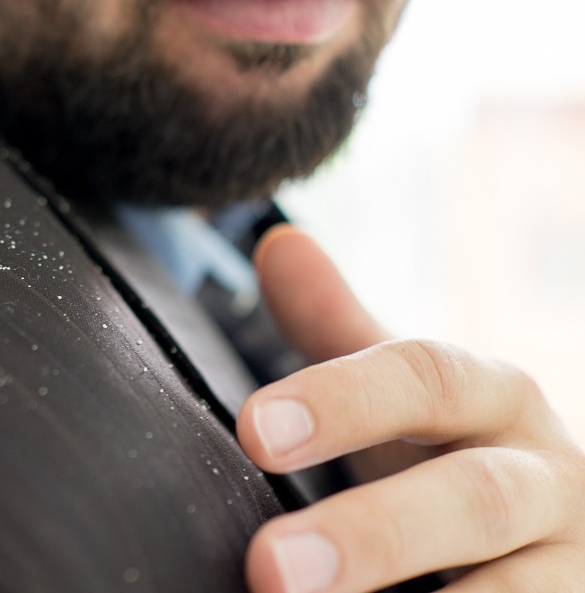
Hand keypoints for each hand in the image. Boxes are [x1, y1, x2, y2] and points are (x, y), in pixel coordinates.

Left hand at [236, 225, 584, 592]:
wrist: (560, 535)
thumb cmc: (455, 452)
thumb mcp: (406, 391)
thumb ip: (337, 328)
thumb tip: (277, 242)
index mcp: (496, 398)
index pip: (427, 380)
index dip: (341, 401)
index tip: (251, 430)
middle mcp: (547, 479)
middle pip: (473, 500)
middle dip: (371, 535)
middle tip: (267, 568)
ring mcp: (573, 568)